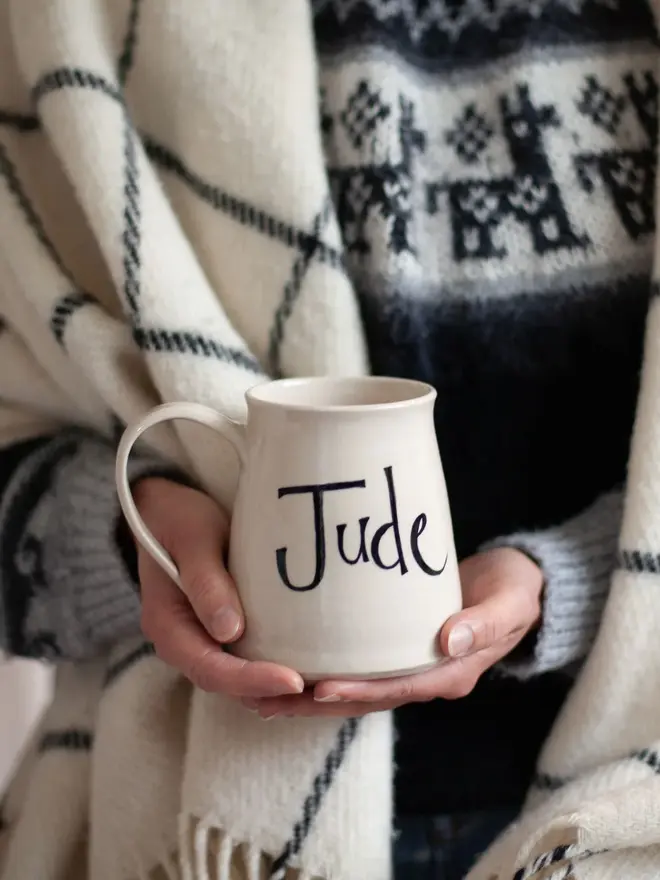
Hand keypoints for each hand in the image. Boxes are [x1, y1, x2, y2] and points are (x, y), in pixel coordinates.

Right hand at [135, 478, 303, 697]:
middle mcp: (183, 643)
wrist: (163, 512)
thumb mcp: (193, 540)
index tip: (292, 680)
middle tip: (320, 692)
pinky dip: (274, 668)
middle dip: (272, 693)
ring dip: (277, 689)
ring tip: (322, 688)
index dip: (251, 680)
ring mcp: (201, 639)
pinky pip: (246, 661)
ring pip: (239, 680)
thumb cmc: (178, 520)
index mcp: (168, 626)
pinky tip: (308, 666)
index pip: (210, 669)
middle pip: (227, 684)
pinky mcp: (219, 631)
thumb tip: (230, 631)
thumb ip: (206, 583)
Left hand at [245, 547, 542, 718]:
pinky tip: (291, 665)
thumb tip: (450, 640)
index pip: (401, 686)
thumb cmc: (513, 589)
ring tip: (262, 692)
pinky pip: (359, 667)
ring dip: (310, 694)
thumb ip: (486, 621)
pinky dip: (326, 671)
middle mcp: (428, 677)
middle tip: (268, 697)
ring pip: (356, 688)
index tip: (321, 688)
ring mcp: (413, 666)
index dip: (361, 689)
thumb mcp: (510, 602)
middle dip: (318, 701)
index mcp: (454, 672)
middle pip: (367, 697)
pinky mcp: (399, 649)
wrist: (515, 584)